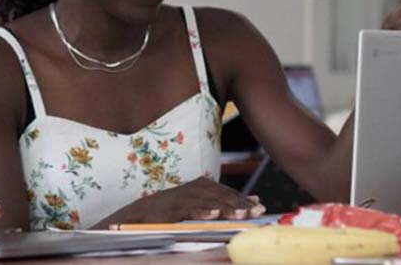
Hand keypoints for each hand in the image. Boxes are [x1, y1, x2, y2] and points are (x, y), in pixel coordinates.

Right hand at [122, 177, 265, 222]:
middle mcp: (193, 189)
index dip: (243, 199)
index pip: (226, 192)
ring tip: (242, 214)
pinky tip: (213, 215)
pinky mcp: (172, 209)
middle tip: (256, 211)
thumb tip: (254, 199)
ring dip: (226, 208)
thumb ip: (224, 200)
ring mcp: (182, 199)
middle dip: (239, 204)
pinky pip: (189, 210)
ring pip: (208, 203)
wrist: (141, 212)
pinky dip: (201, 212)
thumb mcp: (200, 202)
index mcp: (201, 185)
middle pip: (220, 195)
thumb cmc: (173, 209)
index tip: (259, 207)